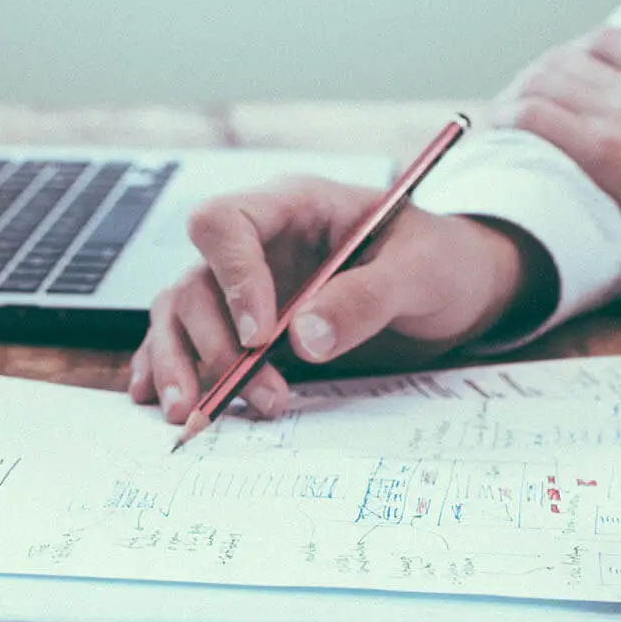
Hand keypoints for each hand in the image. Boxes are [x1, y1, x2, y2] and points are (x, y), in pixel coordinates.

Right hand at [131, 176, 546, 421]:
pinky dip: (170, 369)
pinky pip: (189, 340)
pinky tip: (162, 401)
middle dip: (216, 344)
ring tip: (194, 415)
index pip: (225, 223)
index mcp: (295, 206)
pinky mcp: (246, 325)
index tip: (260, 335)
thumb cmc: (442, 262)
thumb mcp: (421, 272)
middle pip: (195, 281)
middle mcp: (258, 243)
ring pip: (181, 314)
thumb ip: (366, 298)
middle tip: (259, 394)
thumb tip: (303, 338)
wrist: (458, 289)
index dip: (232, 278)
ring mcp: (246, 285)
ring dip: (183, 365)